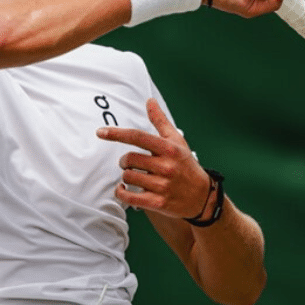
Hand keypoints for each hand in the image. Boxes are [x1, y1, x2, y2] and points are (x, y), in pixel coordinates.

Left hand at [96, 98, 211, 218]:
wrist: (203, 197)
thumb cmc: (186, 165)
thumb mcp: (177, 141)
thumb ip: (160, 121)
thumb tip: (150, 101)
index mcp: (169, 149)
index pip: (138, 137)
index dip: (116, 134)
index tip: (101, 132)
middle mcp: (166, 166)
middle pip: (129, 159)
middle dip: (125, 161)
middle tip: (130, 163)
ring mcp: (162, 186)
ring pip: (128, 177)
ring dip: (126, 176)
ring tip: (134, 176)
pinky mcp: (158, 203)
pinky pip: (129, 197)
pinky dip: (121, 193)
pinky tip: (123, 189)